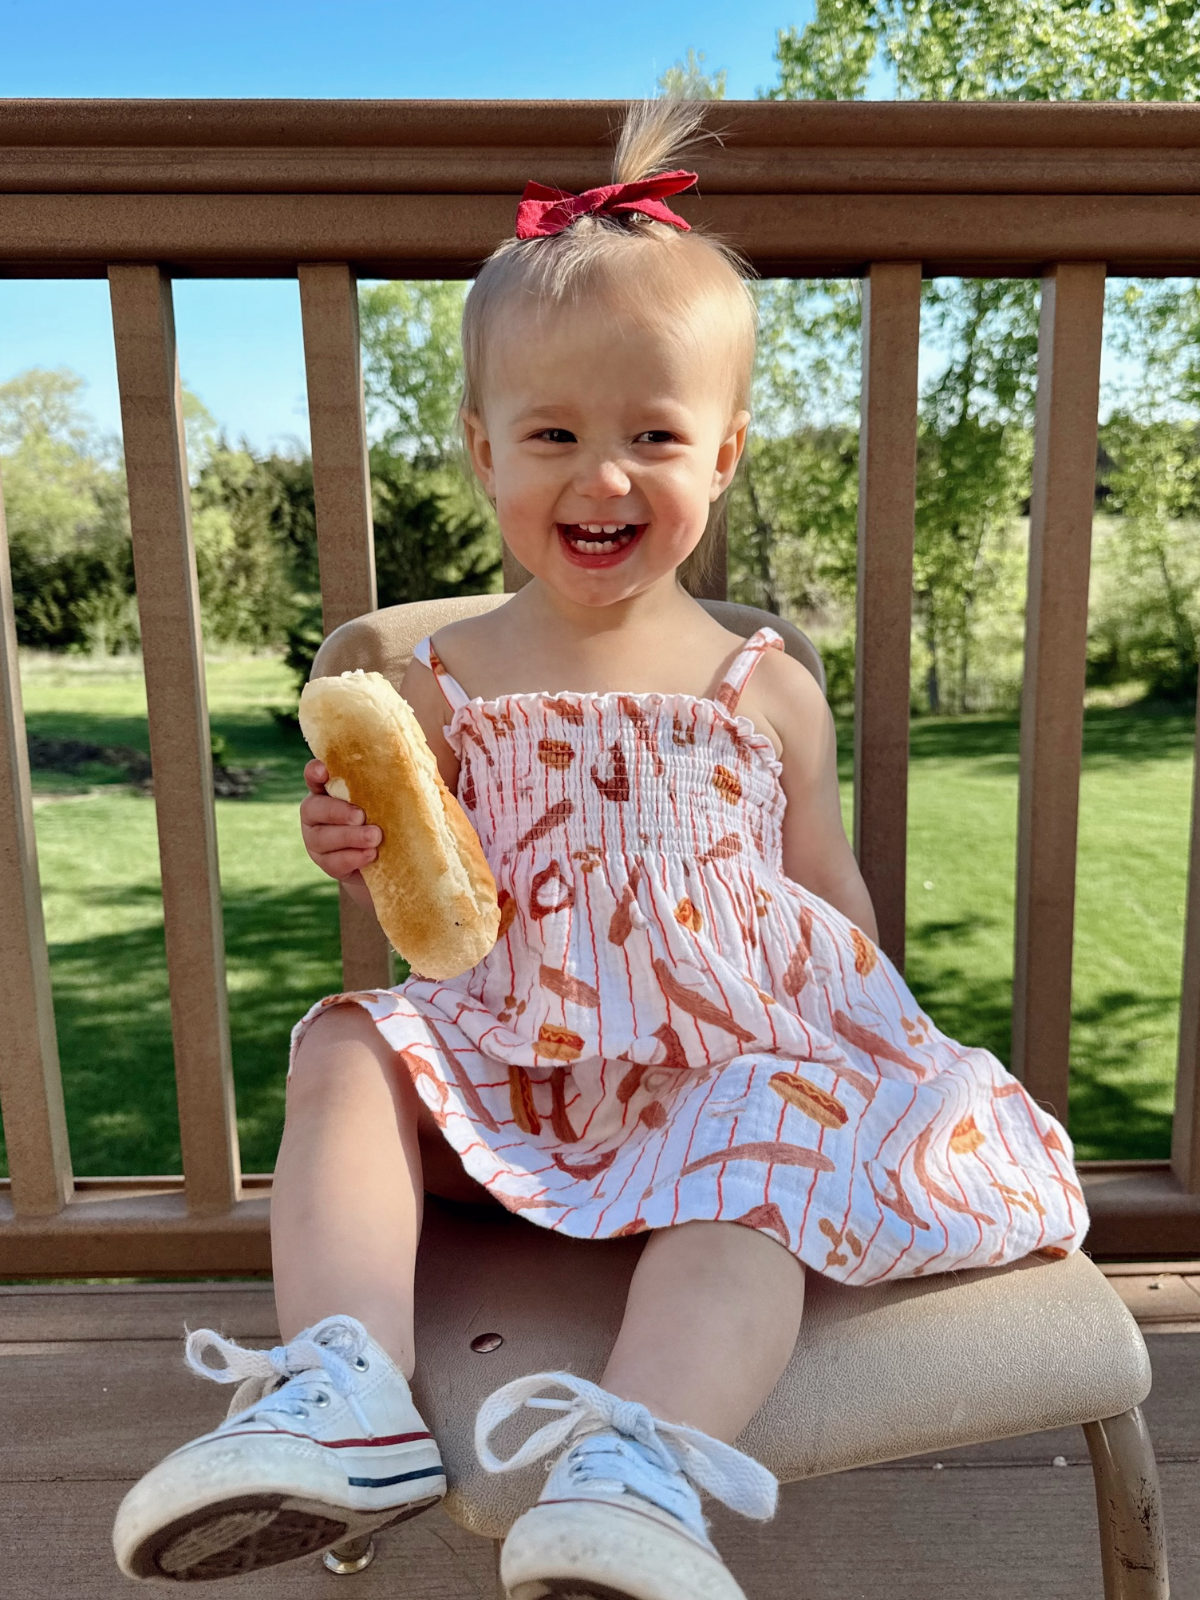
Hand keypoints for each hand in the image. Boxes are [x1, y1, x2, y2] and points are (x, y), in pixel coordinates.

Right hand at [300, 760, 381, 894]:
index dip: (315, 772)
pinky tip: (371, 855)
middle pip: (314, 808)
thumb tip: (421, 770)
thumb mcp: (387, 800)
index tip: (325, 771)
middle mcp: (316, 813)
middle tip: (362, 815)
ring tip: (375, 837)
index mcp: (328, 790)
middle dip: (338, 811)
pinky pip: (333, 862)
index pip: (314, 776)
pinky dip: (353, 858)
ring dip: (350, 837)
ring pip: (322, 838)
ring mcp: (316, 840)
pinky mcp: (326, 864)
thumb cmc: (387, 818)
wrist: (384, 860)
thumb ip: (391, 785)